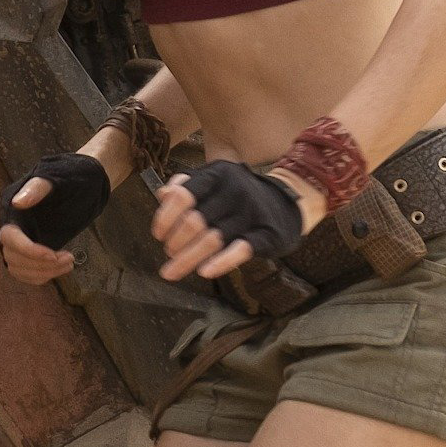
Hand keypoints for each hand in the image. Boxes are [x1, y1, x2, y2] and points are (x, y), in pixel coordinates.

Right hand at [0, 152, 114, 284]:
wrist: (82, 181)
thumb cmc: (70, 177)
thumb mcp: (56, 178)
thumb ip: (37, 188)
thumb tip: (18, 203)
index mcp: (12, 209)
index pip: (9, 238)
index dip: (28, 251)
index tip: (52, 255)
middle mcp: (12, 226)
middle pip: (13, 257)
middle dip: (40, 264)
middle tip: (69, 258)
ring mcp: (20, 240)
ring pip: (19, 268)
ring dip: (43, 272)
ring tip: (69, 263)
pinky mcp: (31, 250)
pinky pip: (26, 272)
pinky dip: (42, 276)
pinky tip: (61, 268)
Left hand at [151, 158, 312, 281]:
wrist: (288, 202)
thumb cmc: (238, 196)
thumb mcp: (215, 181)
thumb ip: (187, 186)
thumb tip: (162, 195)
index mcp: (217, 174)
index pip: (183, 195)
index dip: (165, 217)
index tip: (158, 234)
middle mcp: (234, 190)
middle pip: (195, 222)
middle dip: (175, 242)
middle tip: (169, 253)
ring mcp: (252, 212)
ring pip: (212, 239)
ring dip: (188, 258)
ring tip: (173, 269)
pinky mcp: (267, 234)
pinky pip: (241, 250)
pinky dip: (221, 262)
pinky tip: (205, 272)